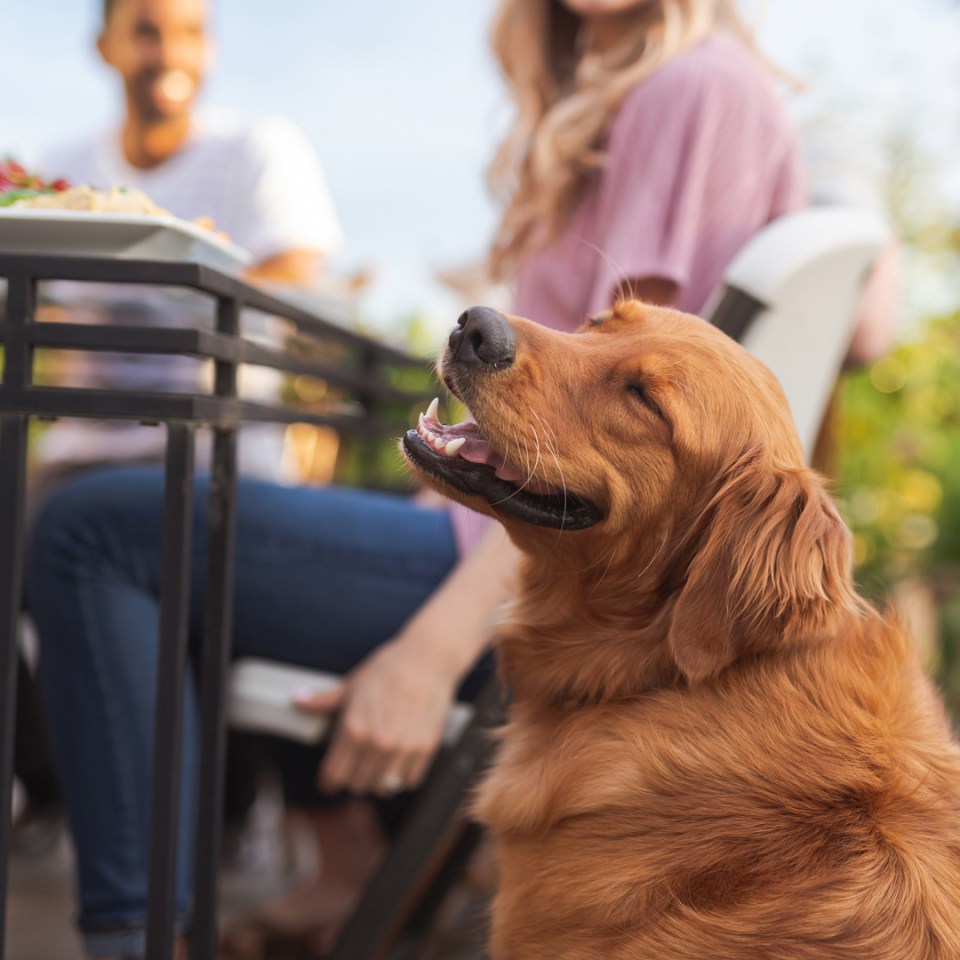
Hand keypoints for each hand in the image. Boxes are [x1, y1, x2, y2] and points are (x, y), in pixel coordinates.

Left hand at [294, 639, 457, 797]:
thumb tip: (297, 700)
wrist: (427, 658)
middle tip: (356, 767)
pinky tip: (399, 763)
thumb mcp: (352, 685)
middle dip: (353, 778)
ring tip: (378, 768)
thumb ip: (324, 700)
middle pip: (357, 785)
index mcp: (353, 729)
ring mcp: (402, 748)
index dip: (328, 782)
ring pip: (383, 787)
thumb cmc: (389, 668)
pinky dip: (403, 777)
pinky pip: (409, 781)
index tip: (329, 783)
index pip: (334, 775)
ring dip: (378, 781)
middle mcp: (376, 743)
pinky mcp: (425, 749)